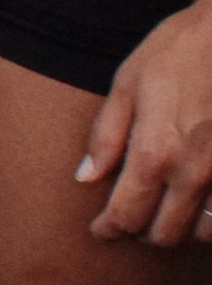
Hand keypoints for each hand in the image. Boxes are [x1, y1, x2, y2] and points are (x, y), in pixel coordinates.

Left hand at [76, 0, 211, 244]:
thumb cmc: (181, 50)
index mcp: (155, 152)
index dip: (110, 230)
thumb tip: (85, 178)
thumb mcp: (129, 83)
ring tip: (174, 209)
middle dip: (144, 232)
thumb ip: (106, 136)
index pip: (126, 217)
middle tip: (136, 219)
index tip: (103, 230)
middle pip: (165, 234)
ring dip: (186, 227)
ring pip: (206, 233)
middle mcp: (194, 172)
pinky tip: (206, 201)